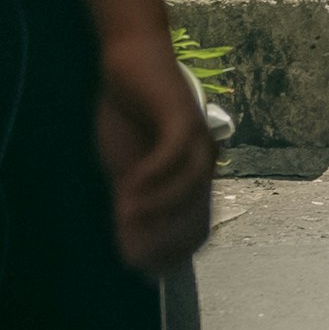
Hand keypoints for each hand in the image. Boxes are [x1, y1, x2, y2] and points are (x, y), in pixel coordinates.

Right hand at [96, 32, 216, 274]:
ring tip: (124, 218)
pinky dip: (154, 175)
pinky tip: (129, 186)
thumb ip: (132, 205)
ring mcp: (196, 137)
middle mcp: (203, 160)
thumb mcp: (126, 168)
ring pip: (189, 186)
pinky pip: (175, 153)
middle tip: (130, 253)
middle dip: (164, 239)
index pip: (196, 231)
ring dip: (156, 207)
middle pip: (196, 214)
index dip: (172, 256)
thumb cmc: (129, 113)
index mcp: (193, 177)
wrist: (130, 58)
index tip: (142, 271)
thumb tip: (130, 251)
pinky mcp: (182, 114)